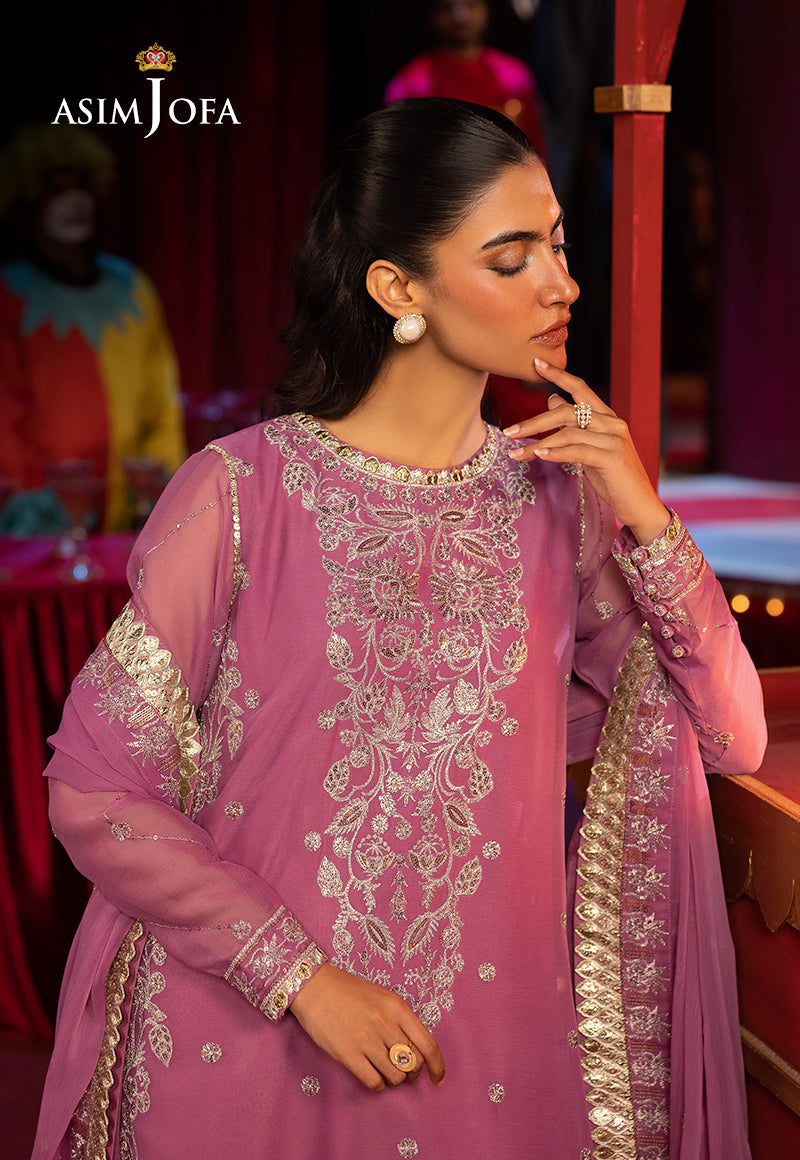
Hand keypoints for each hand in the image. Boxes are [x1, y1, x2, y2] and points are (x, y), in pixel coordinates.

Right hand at [289, 964, 445, 1091]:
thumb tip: (415, 1050)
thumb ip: (400, 1020)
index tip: (438, 1077)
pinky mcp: (347, 1054)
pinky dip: (378, 1085)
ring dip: (394, 1078)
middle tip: (403, 1069)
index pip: (428, 1044)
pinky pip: (374, 1082)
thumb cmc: (350, 992)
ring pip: (395, 1076)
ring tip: (385, 1070)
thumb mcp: (383, 997)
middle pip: (413, 1063)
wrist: (315, 987)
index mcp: (397, 1007)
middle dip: (412, 1072)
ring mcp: (366, 1040)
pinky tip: (373, 1076)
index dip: (437, 1066)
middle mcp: (385, 1023)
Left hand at [505, 358, 668, 544]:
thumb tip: (552, 398)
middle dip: (534, 421)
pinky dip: (555, 452)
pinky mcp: (612, 458)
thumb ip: (574, 424)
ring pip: (568, 433)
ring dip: (537, 443)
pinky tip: (538, 455)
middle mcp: (612, 423)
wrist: (640, 504)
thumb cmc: (613, 477)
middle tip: (509, 431)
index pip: (580, 388)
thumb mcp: (590, 446)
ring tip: (515, 453)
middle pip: (567, 411)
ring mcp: (614, 439)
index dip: (558, 375)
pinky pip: (577, 451)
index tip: (535, 363)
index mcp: (607, 417)